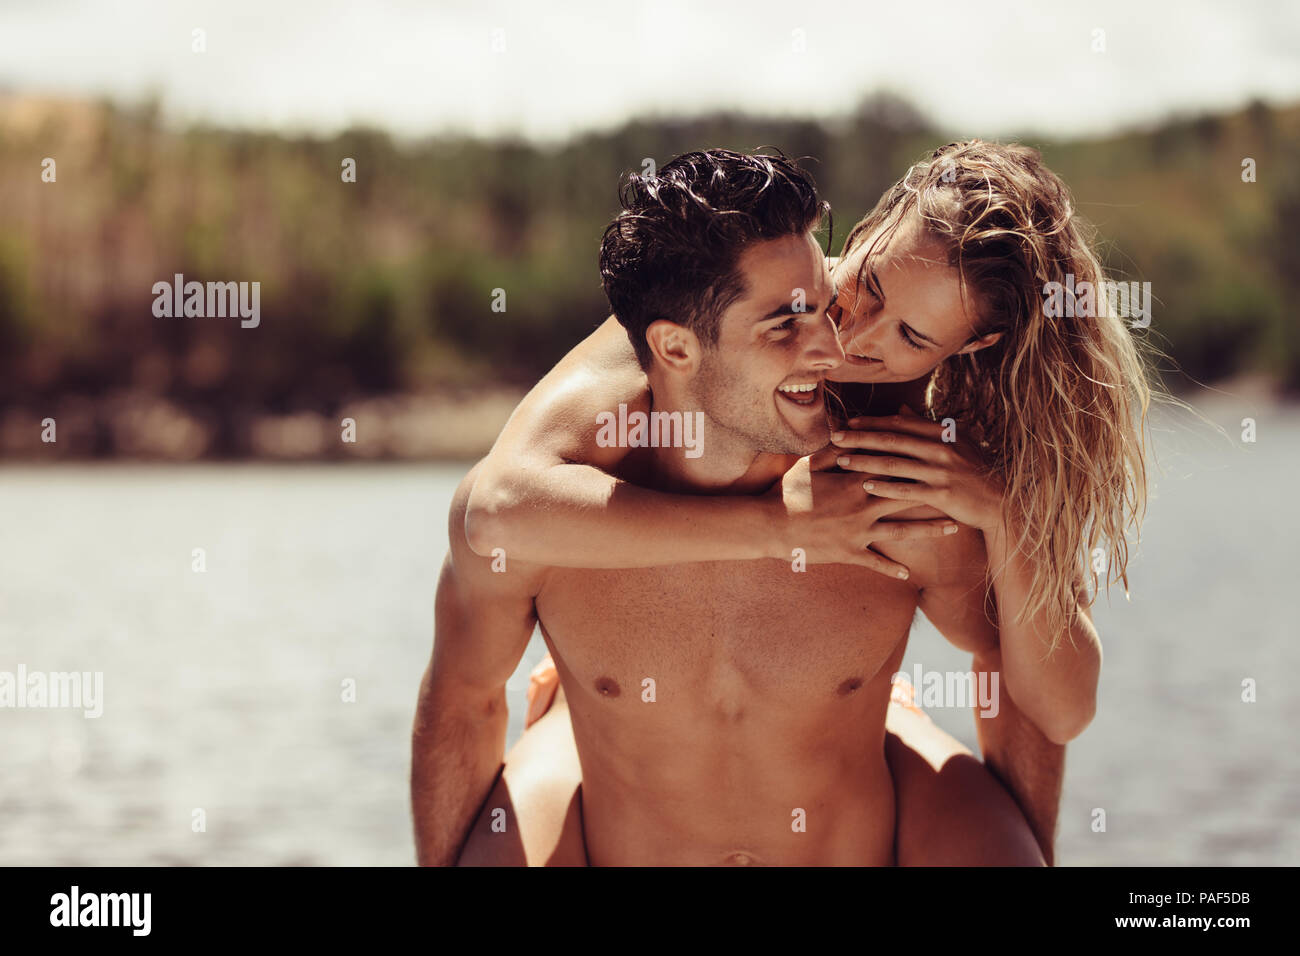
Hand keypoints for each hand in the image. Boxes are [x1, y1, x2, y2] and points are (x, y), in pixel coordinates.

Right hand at [769, 445, 959, 579]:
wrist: (769, 525)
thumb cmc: (786, 492)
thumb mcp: (808, 465)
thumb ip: (831, 451)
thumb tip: (846, 435)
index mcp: (855, 480)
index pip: (894, 465)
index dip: (919, 460)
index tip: (942, 456)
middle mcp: (864, 504)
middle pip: (909, 496)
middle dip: (938, 493)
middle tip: (962, 491)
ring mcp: (859, 531)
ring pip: (903, 530)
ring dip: (929, 529)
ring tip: (953, 529)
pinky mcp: (849, 552)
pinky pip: (875, 562)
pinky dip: (891, 568)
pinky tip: (908, 574)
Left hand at [829, 407, 1004, 532]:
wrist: (998, 498)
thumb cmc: (974, 468)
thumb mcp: (955, 441)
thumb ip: (927, 425)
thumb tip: (903, 408)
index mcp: (941, 433)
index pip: (900, 423)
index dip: (872, 422)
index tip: (849, 423)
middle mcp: (939, 449)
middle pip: (892, 440)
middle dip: (860, 438)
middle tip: (835, 438)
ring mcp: (940, 472)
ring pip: (895, 464)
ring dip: (865, 461)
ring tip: (843, 460)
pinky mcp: (941, 494)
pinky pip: (906, 490)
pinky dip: (885, 487)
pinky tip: (865, 485)